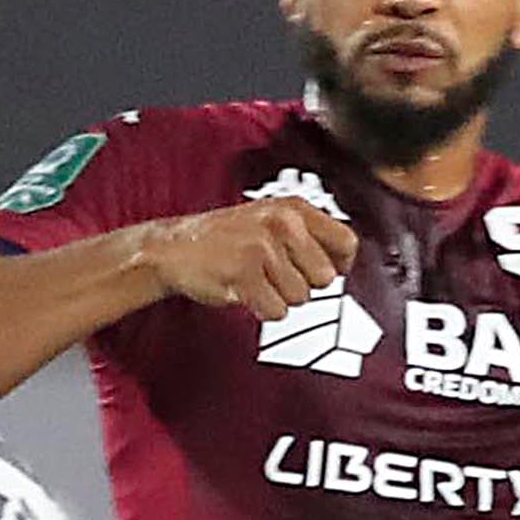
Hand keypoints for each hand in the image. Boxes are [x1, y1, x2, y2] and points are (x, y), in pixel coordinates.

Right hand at [136, 199, 357, 319]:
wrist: (173, 248)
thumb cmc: (225, 239)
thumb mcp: (271, 220)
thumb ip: (308, 237)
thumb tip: (342, 266)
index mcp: (294, 208)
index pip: (346, 242)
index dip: (339, 266)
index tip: (322, 272)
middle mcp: (283, 223)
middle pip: (324, 278)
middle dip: (303, 284)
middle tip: (275, 275)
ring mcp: (263, 248)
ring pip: (300, 298)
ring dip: (278, 297)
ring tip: (255, 280)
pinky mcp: (245, 273)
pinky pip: (276, 312)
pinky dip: (261, 309)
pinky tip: (244, 291)